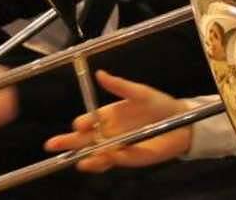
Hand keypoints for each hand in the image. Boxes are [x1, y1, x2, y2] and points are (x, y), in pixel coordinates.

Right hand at [43, 71, 194, 172]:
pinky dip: (110, 161)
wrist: (182, 122)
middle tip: (53, 145)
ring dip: (88, 158)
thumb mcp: (140, 92)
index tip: (79, 124)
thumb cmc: (160, 105)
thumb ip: (120, 85)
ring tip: (79, 161)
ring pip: (97, 154)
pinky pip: (118, 161)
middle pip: (85, 140)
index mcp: (109, 115)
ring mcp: (120, 147)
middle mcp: (110, 133)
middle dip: (69, 143)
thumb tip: (100, 74)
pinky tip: (102, 160)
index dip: (82, 123)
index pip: (88, 121)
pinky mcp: (132, 158)